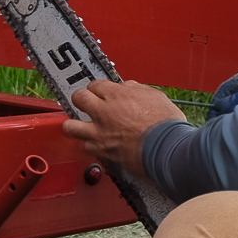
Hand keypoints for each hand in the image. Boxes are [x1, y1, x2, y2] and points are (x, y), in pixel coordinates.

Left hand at [62, 80, 184, 174]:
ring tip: (79, 126)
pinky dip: (89, 145)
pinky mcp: (101, 152)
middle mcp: (103, 112)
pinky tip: (95, 144)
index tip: (101, 93)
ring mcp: (99, 133)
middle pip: (78, 98)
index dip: (98, 89)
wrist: (167, 148)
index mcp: (117, 95)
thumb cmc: (166, 124)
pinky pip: (85, 147)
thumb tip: (126, 87)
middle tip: (86, 104)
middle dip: (81, 100)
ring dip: (75, 125)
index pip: (95, 85)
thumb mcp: (155, 96)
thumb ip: (136, 90)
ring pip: (71, 127)